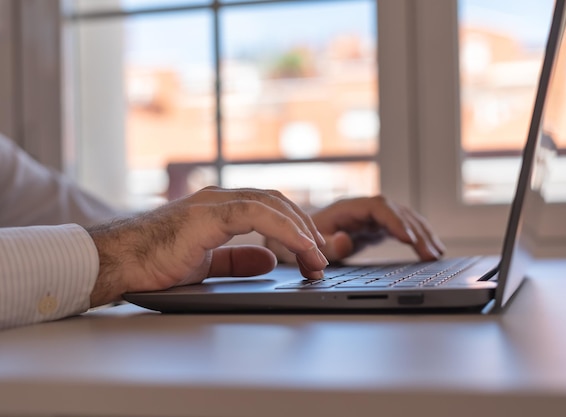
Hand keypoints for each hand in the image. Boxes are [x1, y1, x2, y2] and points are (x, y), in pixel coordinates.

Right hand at [87, 187, 327, 306]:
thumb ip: (236, 260)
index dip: (296, 228)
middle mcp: (219, 200)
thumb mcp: (205, 265)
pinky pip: (256, 213)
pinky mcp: (207, 214)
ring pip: (272, 204)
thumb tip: (268, 261)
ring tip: (317, 256)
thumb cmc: (152, 262)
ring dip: (301, 230)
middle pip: (277, 203)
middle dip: (305, 229)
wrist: (116, 263)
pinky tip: (301, 247)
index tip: (313, 254)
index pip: (269, 209)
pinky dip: (284, 229)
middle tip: (321, 258)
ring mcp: (213, 203)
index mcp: (219, 210)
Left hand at [266, 196, 444, 263]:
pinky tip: (430, 250)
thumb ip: (322, 246)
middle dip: (416, 231)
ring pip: (403, 219)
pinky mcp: (373, 228)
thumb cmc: (293, 239)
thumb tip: (344, 242)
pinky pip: (400, 229)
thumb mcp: (302, 245)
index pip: (378, 207)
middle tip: (431, 254)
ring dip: (421, 234)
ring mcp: (369, 218)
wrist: (289, 237)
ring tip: (437, 254)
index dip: (395, 221)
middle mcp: (361, 210)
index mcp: (346, 209)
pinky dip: (416, 238)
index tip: (409, 239)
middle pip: (396, 212)